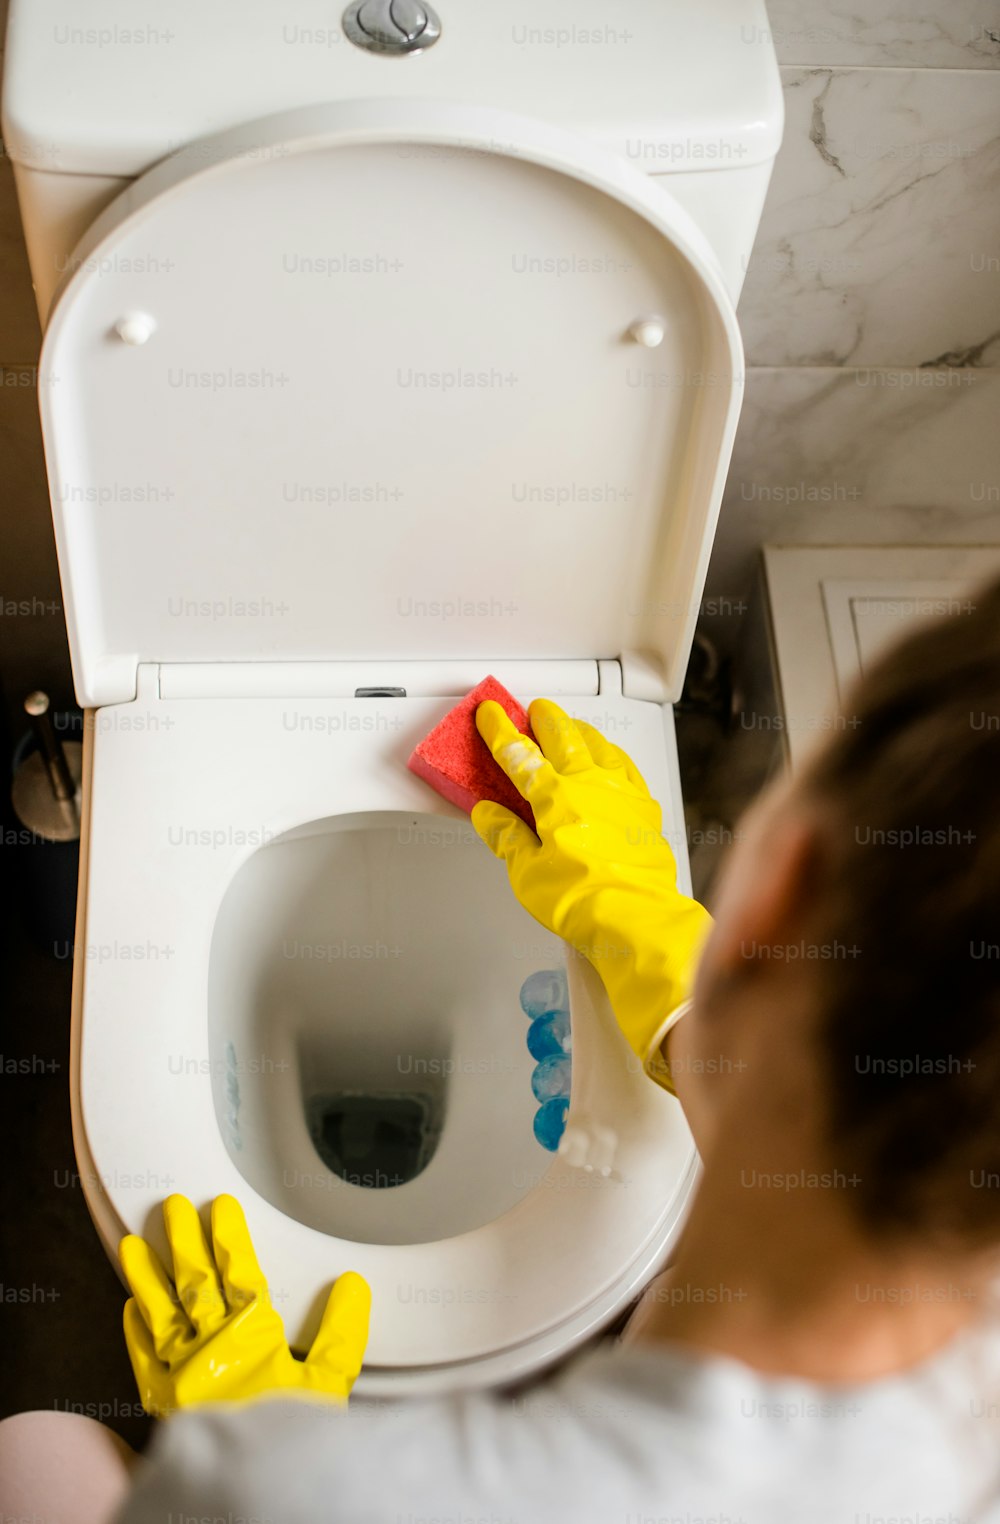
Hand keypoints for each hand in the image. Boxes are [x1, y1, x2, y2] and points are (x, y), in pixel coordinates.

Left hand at [119, 1194, 369, 1415]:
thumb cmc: (290, 1439)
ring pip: (160, 1310)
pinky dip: (134, 1330)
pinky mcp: (162, 1400)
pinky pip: (142, 1357)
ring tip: (132, 1243)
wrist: (248, 1489)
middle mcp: (212, 1346)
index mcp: (252, 1336)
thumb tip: (353, 1284)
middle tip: (174, 1206)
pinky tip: (129, 1306)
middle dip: (184, 1239)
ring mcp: (181, 1372)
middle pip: (193, 1280)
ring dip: (147, 1275)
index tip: (221, 1207)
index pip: (238, 1271)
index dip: (229, 1236)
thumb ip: (341, 1334)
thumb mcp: (329, 1386)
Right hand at [471, 699, 711, 1088]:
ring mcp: (621, 794)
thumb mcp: (527, 872)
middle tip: (534, 708)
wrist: (635, 917)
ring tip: (572, 726)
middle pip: (563, 737)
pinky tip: (612, 761)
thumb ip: (507, 837)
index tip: (490, 715)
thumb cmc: (582, 899)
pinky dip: (613, 757)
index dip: (500, 732)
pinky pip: (627, 769)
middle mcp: (590, 785)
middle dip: (544, 719)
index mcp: (554, 796)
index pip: (519, 754)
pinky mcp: (644, 810)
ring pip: (600, 746)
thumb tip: (488, 815)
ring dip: (581, 731)